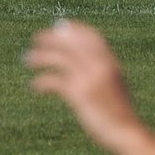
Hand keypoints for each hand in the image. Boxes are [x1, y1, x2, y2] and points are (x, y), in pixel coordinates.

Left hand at [26, 21, 146, 151]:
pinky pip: (55, 80)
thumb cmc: (119, 110)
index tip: (59, 26)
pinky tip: (35, 86)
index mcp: (111, 62)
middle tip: (36, 37)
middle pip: (74, 43)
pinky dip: (42, 81)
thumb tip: (85, 62)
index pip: (92, 36)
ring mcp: (90, 78)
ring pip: (61, 58)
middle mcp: (102, 65)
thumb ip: (103, 70)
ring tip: (28, 58)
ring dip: (42, 56)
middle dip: (53, 37)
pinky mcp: (79, 94)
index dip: (75, 29)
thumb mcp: (115, 84)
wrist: (126, 128)